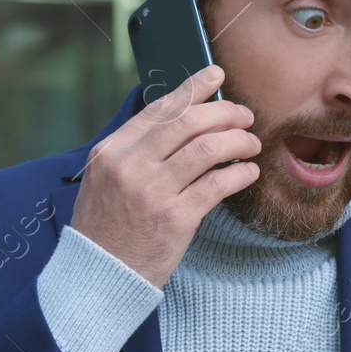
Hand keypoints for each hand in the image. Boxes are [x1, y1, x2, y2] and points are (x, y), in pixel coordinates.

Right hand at [70, 64, 260, 287]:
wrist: (100, 276)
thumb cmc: (107, 228)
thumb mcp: (104, 179)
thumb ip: (134, 150)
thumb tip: (180, 119)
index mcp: (111, 151)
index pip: (160, 109)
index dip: (193, 88)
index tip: (216, 75)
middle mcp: (130, 166)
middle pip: (189, 122)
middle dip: (225, 113)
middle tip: (245, 116)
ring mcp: (153, 192)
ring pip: (208, 149)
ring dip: (238, 141)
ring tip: (251, 144)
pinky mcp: (176, 219)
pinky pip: (219, 184)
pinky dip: (240, 174)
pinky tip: (248, 172)